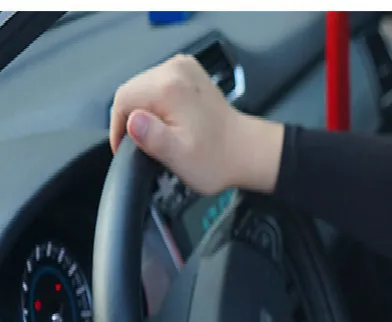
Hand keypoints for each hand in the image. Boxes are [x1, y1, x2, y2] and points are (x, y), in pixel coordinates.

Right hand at [110, 54, 284, 195]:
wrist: (247, 151)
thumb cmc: (218, 159)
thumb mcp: (180, 158)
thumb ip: (153, 139)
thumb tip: (131, 121)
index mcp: (168, 87)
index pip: (122, 101)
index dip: (119, 128)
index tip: (125, 149)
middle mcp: (174, 69)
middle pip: (132, 92)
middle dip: (134, 119)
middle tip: (150, 146)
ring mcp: (183, 68)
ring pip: (144, 89)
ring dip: (148, 112)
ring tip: (165, 135)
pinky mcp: (189, 73)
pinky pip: (160, 86)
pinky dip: (160, 105)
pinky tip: (174, 122)